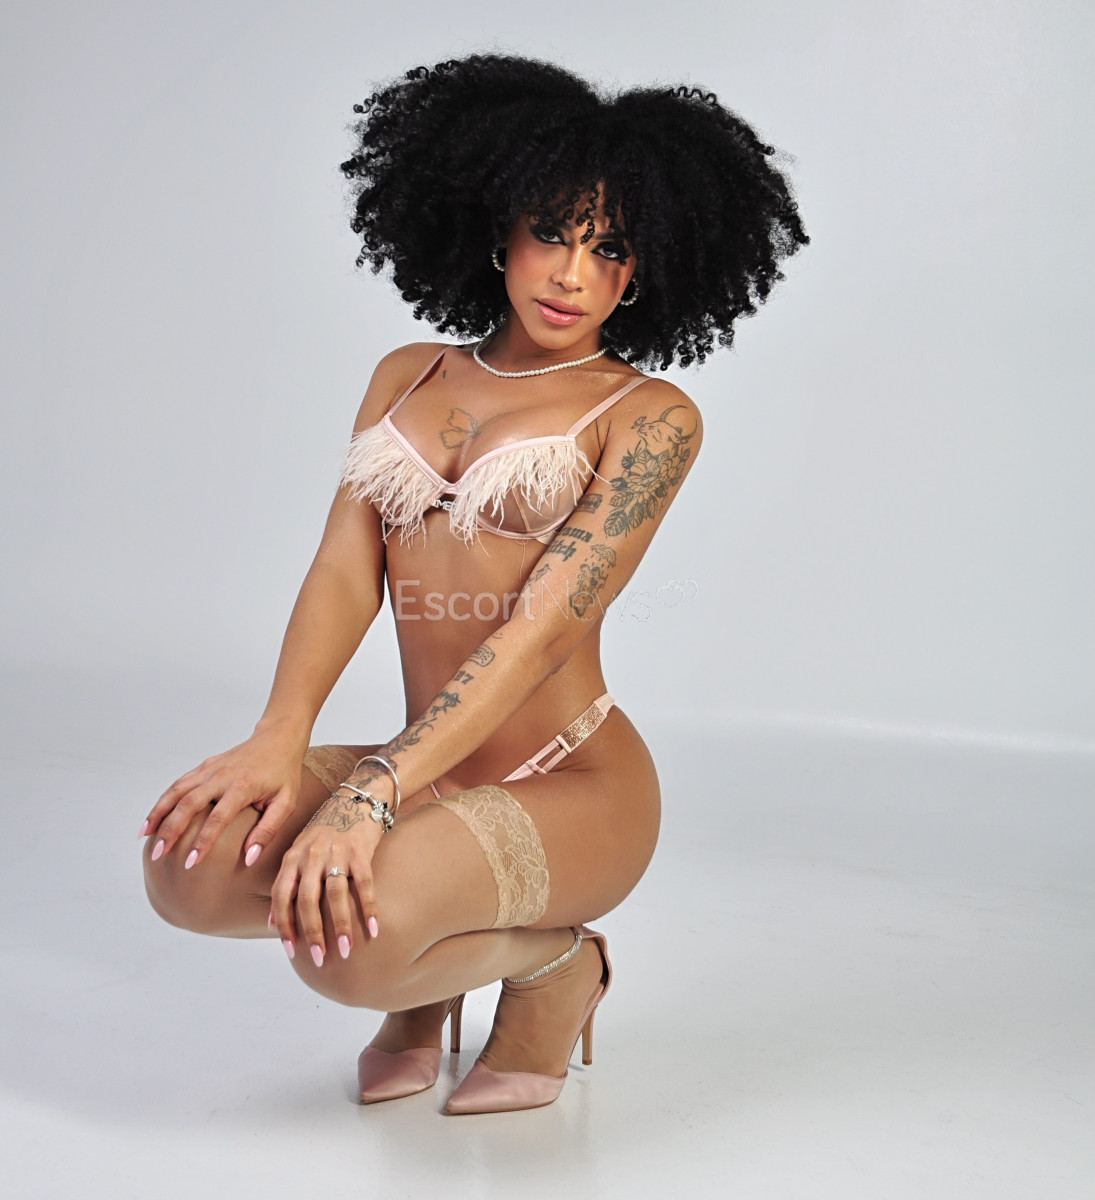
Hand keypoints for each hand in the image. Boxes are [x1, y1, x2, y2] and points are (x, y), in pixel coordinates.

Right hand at [140, 728, 307, 868]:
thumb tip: (249, 858)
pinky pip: (179, 784)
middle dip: (170, 830)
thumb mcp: (286, 802)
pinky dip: (163, 800)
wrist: (278, 737)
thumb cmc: (285, 772)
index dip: (202, 842)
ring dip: (159, 813)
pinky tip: (154, 817)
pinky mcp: (205, 766)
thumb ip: (268, 830)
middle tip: (158, 854)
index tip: (190, 863)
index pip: (217, 818)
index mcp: (242, 786)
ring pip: (177, 791)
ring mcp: (210, 768)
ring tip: (145, 836)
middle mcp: (221, 775)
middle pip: (188, 803)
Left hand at [271, 792, 386, 965]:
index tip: (290, 951)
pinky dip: (369, 908)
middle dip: (312, 932)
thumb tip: (270, 923)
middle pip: (306, 899)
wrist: (357, 798)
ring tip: (345, 951)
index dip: (284, 924)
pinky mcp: (361, 851)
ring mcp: (336, 852)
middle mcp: (311, 855)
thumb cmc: (327, 831)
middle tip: (318, 959)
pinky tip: (374, 929)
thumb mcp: (300, 851)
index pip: (281, 895)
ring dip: (341, 926)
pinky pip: (364, 884)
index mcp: (293, 857)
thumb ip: (287, 883)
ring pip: (335, 895)